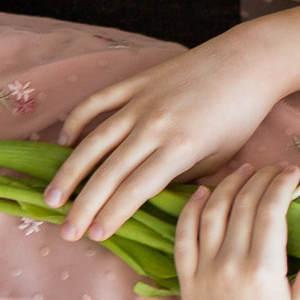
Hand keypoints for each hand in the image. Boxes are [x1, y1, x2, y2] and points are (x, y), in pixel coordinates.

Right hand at [44, 0, 299, 242]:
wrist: (246, 63)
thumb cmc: (240, 116)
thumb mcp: (220, 156)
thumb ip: (183, 177)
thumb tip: (151, 194)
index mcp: (179, 148)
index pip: (136, 189)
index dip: (113, 214)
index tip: (95, 236)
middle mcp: (154, 125)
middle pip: (109, 172)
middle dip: (84, 205)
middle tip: (66, 231)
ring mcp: (141, 101)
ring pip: (94, 141)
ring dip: (70, 171)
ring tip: (52, 197)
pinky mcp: (136, 82)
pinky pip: (98, 103)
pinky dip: (77, 121)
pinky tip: (65, 143)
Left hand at [176, 164, 299, 299]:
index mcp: (263, 271)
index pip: (270, 209)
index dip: (282, 184)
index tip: (294, 172)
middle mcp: (229, 265)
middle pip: (243, 205)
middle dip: (260, 179)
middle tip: (275, 169)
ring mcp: (203, 272)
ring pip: (212, 213)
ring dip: (228, 186)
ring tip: (243, 171)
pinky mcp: (186, 283)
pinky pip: (183, 237)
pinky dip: (190, 210)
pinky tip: (203, 195)